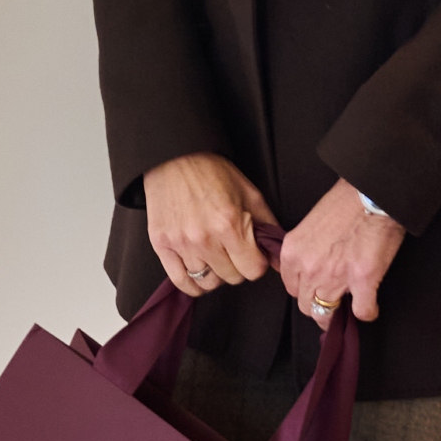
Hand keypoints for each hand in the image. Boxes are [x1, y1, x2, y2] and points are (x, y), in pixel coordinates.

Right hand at [143, 153, 278, 296]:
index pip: (252, 270)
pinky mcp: (161, 246)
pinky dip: (193, 283)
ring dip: (215, 274)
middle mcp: (204, 239)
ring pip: (208, 282)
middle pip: (232, 278)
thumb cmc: (212, 172)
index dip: (257, 263)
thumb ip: (268, 226)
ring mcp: (181, 244)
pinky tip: (199, 271)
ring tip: (215, 257)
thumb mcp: (250, 193)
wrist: (175, 157)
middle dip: (237, 267)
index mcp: (229, 225)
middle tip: (233, 251)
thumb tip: (278, 255)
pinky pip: (181, 281)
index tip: (253, 255)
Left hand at [280, 180, 404, 324]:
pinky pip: (362, 311)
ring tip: (347, 308)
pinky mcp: (362, 281)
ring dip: (337, 313)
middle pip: (305, 304)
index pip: (291, 287)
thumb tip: (310, 266)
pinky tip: (370, 307)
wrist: (371, 194)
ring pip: (327, 314)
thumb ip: (304, 249)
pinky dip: (368, 312)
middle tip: (330, 301)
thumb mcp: (309, 225)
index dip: (304, 289)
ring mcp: (335, 278)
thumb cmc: (344, 202)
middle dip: (317, 305)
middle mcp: (310, 269)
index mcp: (293, 253)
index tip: (313, 289)